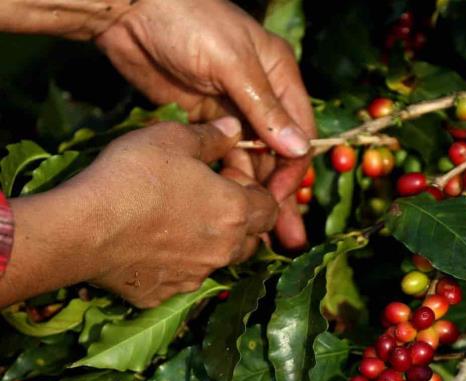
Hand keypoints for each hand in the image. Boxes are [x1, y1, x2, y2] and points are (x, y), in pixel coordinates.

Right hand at [0, 118, 277, 308]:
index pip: (271, 207)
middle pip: (250, 238)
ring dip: (209, 243)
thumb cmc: (134, 176)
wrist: (82, 229)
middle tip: (207, 198)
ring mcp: (195, 276)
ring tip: (179, 221)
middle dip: (239, 219)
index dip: (255, 189)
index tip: (227, 174)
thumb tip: (234, 128)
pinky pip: (181, 278)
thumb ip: (211, 136)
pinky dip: (175, 264)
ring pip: (217, 260)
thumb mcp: (173, 138)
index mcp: (236, 212)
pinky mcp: (164, 294)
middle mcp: (224, 250)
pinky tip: (150, 245)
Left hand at [94, 0, 315, 248]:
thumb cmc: (189, 23)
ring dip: (256, 196)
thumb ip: (264, 108)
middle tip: (287, 236)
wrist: (129, 10)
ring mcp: (231, 110)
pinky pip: (222, 158)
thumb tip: (300, 150)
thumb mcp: (232, 64)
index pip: (297, 131)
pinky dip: (227, 182)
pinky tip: (230, 210)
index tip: (281, 201)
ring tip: (262, 236)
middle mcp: (261, 97)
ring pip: (251, 161)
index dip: (293, 169)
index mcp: (279, 76)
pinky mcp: (202, 121)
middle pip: (278, 154)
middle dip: (282, 195)